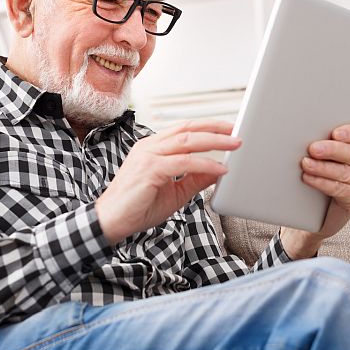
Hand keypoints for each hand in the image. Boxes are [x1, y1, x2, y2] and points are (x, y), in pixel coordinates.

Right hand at [95, 120, 240, 243]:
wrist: (112, 221)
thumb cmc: (137, 207)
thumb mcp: (176, 192)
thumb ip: (195, 179)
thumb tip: (219, 170)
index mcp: (152, 147)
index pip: (184, 130)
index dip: (207, 127)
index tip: (228, 130)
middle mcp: (149, 146)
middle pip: (188, 129)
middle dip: (215, 128)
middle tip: (236, 132)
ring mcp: (148, 156)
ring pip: (187, 141)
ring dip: (214, 142)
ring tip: (234, 145)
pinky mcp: (150, 169)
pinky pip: (184, 163)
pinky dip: (205, 164)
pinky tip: (219, 168)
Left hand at [281, 124, 349, 258]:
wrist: (312, 214)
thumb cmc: (313, 180)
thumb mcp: (315, 159)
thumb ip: (315, 146)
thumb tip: (296, 134)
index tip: (335, 133)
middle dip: (331, 149)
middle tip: (312, 148)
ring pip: (345, 172)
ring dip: (323, 167)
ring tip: (305, 164)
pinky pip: (341, 189)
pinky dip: (323, 183)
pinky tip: (309, 179)